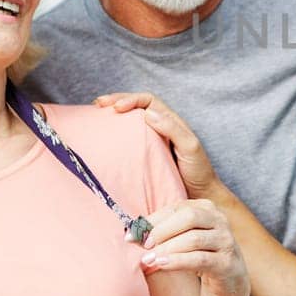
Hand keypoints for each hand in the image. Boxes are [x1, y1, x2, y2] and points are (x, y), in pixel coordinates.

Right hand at [97, 92, 221, 198]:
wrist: (200, 196)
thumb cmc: (198, 171)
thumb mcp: (190, 147)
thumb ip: (172, 129)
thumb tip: (148, 113)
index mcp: (170, 122)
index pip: (148, 101)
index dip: (131, 99)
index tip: (116, 107)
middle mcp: (158, 128)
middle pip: (135, 107)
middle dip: (116, 101)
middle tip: (98, 104)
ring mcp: (150, 143)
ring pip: (129, 122)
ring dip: (113, 116)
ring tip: (96, 114)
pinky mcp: (143, 158)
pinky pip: (126, 142)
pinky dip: (114, 136)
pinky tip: (103, 139)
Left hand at [140, 198, 249, 295]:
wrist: (228, 279)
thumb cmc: (200, 254)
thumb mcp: (182, 239)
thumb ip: (162, 232)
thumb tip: (131, 233)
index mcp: (206, 208)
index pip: (176, 208)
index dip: (152, 220)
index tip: (131, 235)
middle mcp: (219, 220)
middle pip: (188, 217)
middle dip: (162, 231)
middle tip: (144, 246)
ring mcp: (226, 241)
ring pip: (193, 239)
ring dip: (167, 248)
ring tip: (148, 259)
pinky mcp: (227, 263)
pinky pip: (200, 259)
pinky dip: (178, 261)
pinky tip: (162, 265)